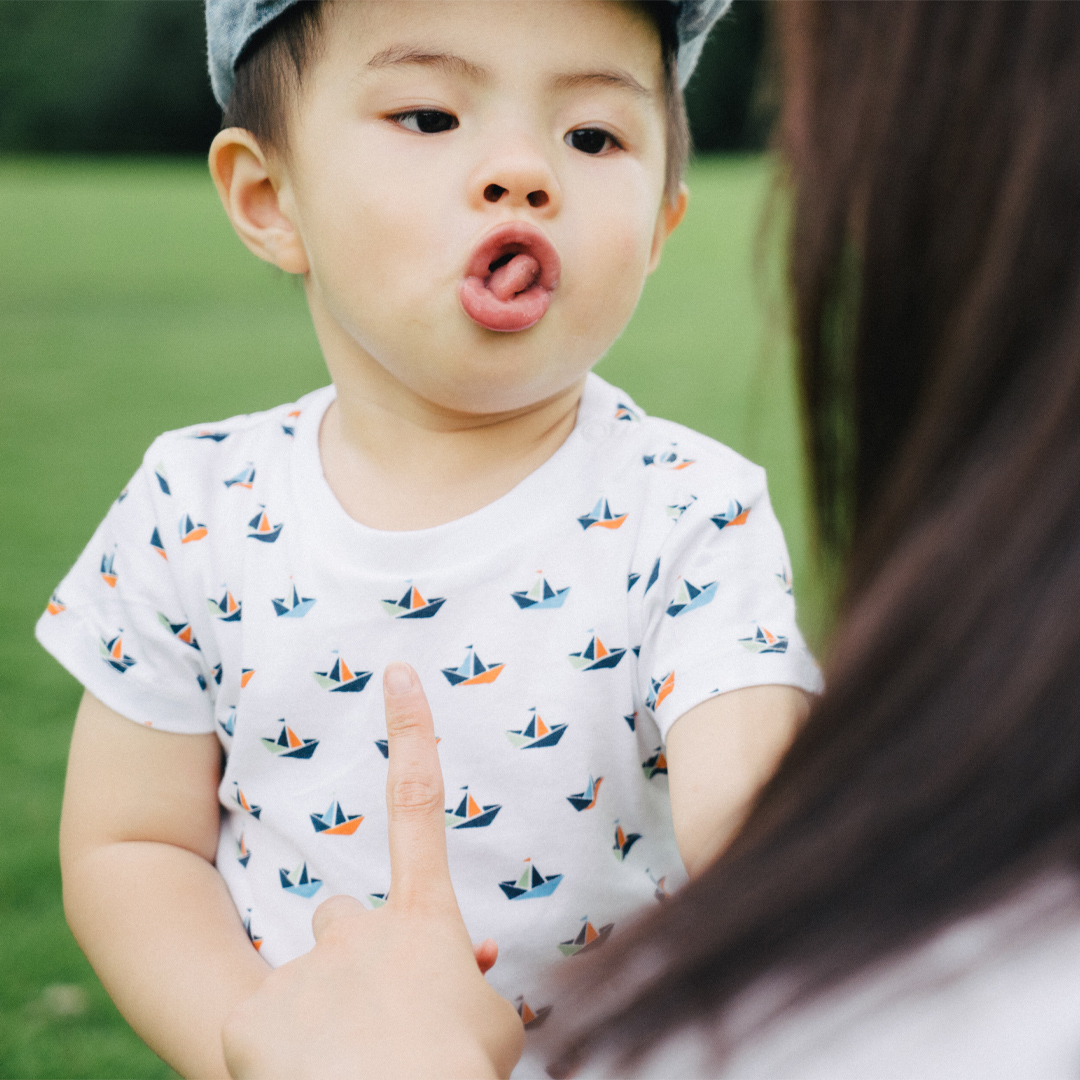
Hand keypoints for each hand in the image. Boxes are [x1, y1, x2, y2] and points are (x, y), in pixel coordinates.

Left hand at [221, 663, 524, 1078]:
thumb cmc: (458, 1074)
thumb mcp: (491, 1025)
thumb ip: (472, 983)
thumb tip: (468, 965)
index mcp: (424, 919)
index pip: (419, 802)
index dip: (412, 731)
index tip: (399, 672)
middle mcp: (359, 925)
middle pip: (344, 916)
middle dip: (355, 955)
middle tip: (371, 1018)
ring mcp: (304, 968)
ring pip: (305, 973)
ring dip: (320, 1008)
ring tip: (342, 1062)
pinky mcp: (253, 1016)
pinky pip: (262, 1029)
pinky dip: (279, 1058)